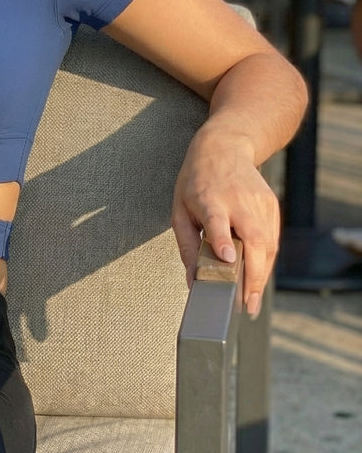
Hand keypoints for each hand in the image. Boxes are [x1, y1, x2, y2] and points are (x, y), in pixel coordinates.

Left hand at [171, 126, 278, 317]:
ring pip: (267, 245)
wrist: (224, 148)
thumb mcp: (180, 209)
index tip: (227, 257)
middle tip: (246, 304)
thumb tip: (193, 281)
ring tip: (250, 302)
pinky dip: (265, 262)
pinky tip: (256, 280)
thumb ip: (187, 246)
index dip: (222, 239)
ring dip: (260, 276)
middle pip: (252, 239)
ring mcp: (259, 203)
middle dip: (251, 274)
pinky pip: (272, 240)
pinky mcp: (272, 206)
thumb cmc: (196, 181)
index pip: (217, 220)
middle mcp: (238, 201)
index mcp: (209, 198)